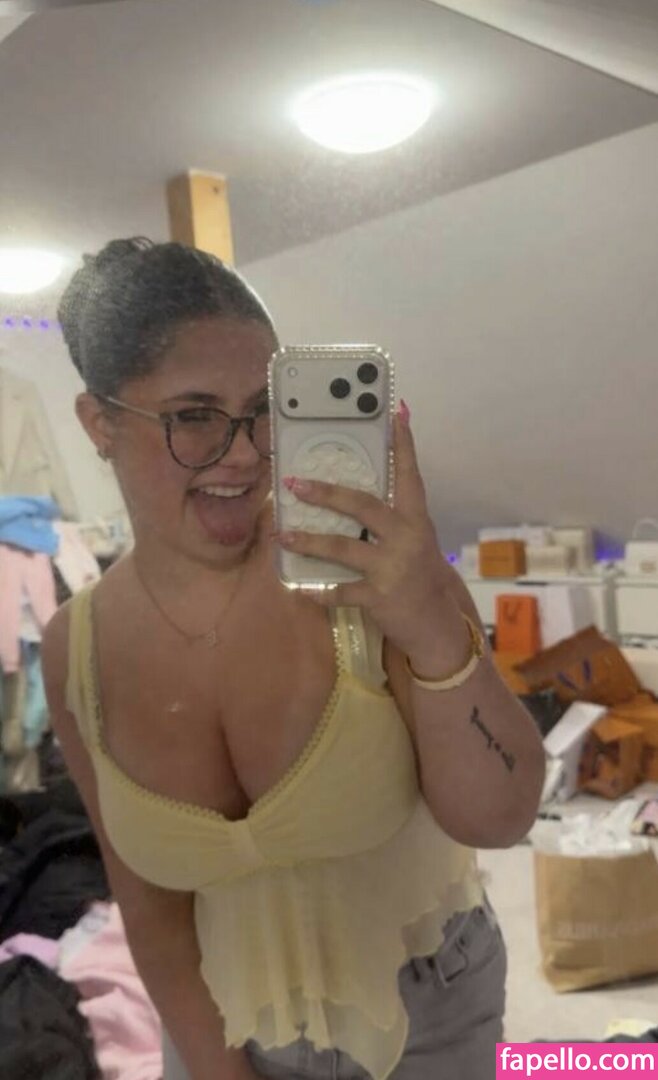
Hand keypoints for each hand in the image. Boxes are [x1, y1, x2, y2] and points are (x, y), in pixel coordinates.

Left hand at [274, 404, 465, 658]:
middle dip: (326, 494)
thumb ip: (393, 515)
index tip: (395, 413)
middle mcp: (406, 537)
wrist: (436, 623)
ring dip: (307, 541)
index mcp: (416, 519)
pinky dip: (318, 592)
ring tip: (281, 535)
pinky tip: (299, 590)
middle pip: (363, 506)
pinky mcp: (379, 596)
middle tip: (294, 484)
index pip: (409, 474)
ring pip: (341, 548)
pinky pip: (339, 591)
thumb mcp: (415, 540)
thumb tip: (364, 490)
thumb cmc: (418, 575)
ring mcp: (392, 567)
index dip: (403, 444)